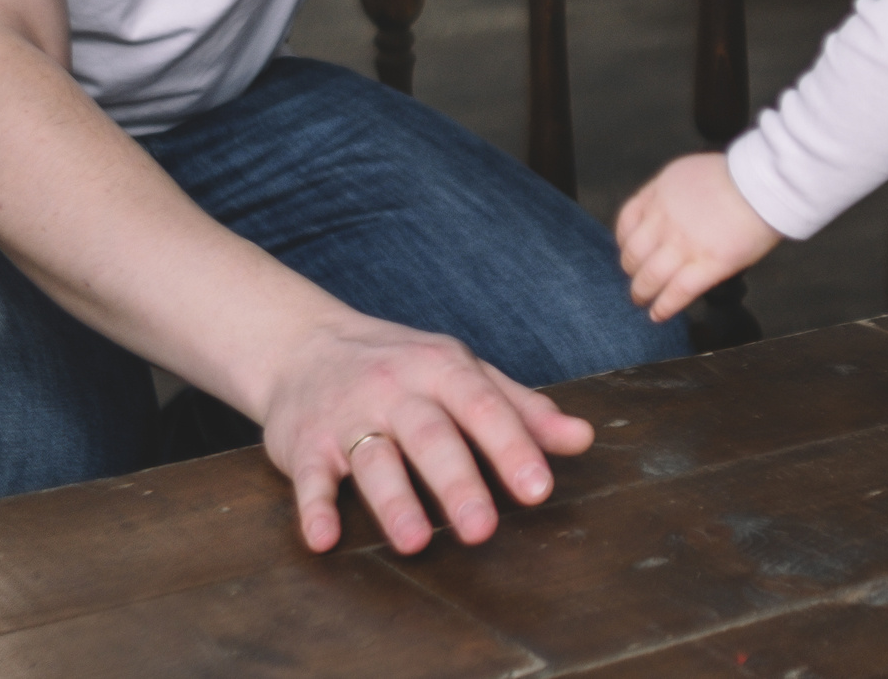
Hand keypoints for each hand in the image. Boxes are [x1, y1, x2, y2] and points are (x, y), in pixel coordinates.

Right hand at [258, 313, 593, 556]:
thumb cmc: (400, 367)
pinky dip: (314, 506)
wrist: (304, 345)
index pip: (483, 407)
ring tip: (414, 541)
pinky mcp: (305, 443)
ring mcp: (347, 416)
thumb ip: (522, 408)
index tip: (538, 488)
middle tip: (482, 530)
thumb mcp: (463, 373)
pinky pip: (310, 476)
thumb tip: (583, 438)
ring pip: (373, 459)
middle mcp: (395, 390)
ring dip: (394, 500)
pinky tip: (324, 537)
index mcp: (441, 370)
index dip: (511, 447)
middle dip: (456, 483)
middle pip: (430, 437)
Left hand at [615, 152, 783, 323]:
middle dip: (631, 272)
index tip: (628, 253)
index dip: (624, 243)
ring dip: (642, 293)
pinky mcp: (708, 265)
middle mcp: (665, 219)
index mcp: (660, 193)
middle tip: (635, 282)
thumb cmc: (738, 176)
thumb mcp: (690, 172)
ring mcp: (684, 244)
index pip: (627, 222)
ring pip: (650, 277)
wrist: (764, 183)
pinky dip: (664, 307)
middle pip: (633, 253)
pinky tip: (658, 315)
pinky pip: (677, 292)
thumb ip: (673, 193)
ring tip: (642, 302)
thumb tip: (669, 213)